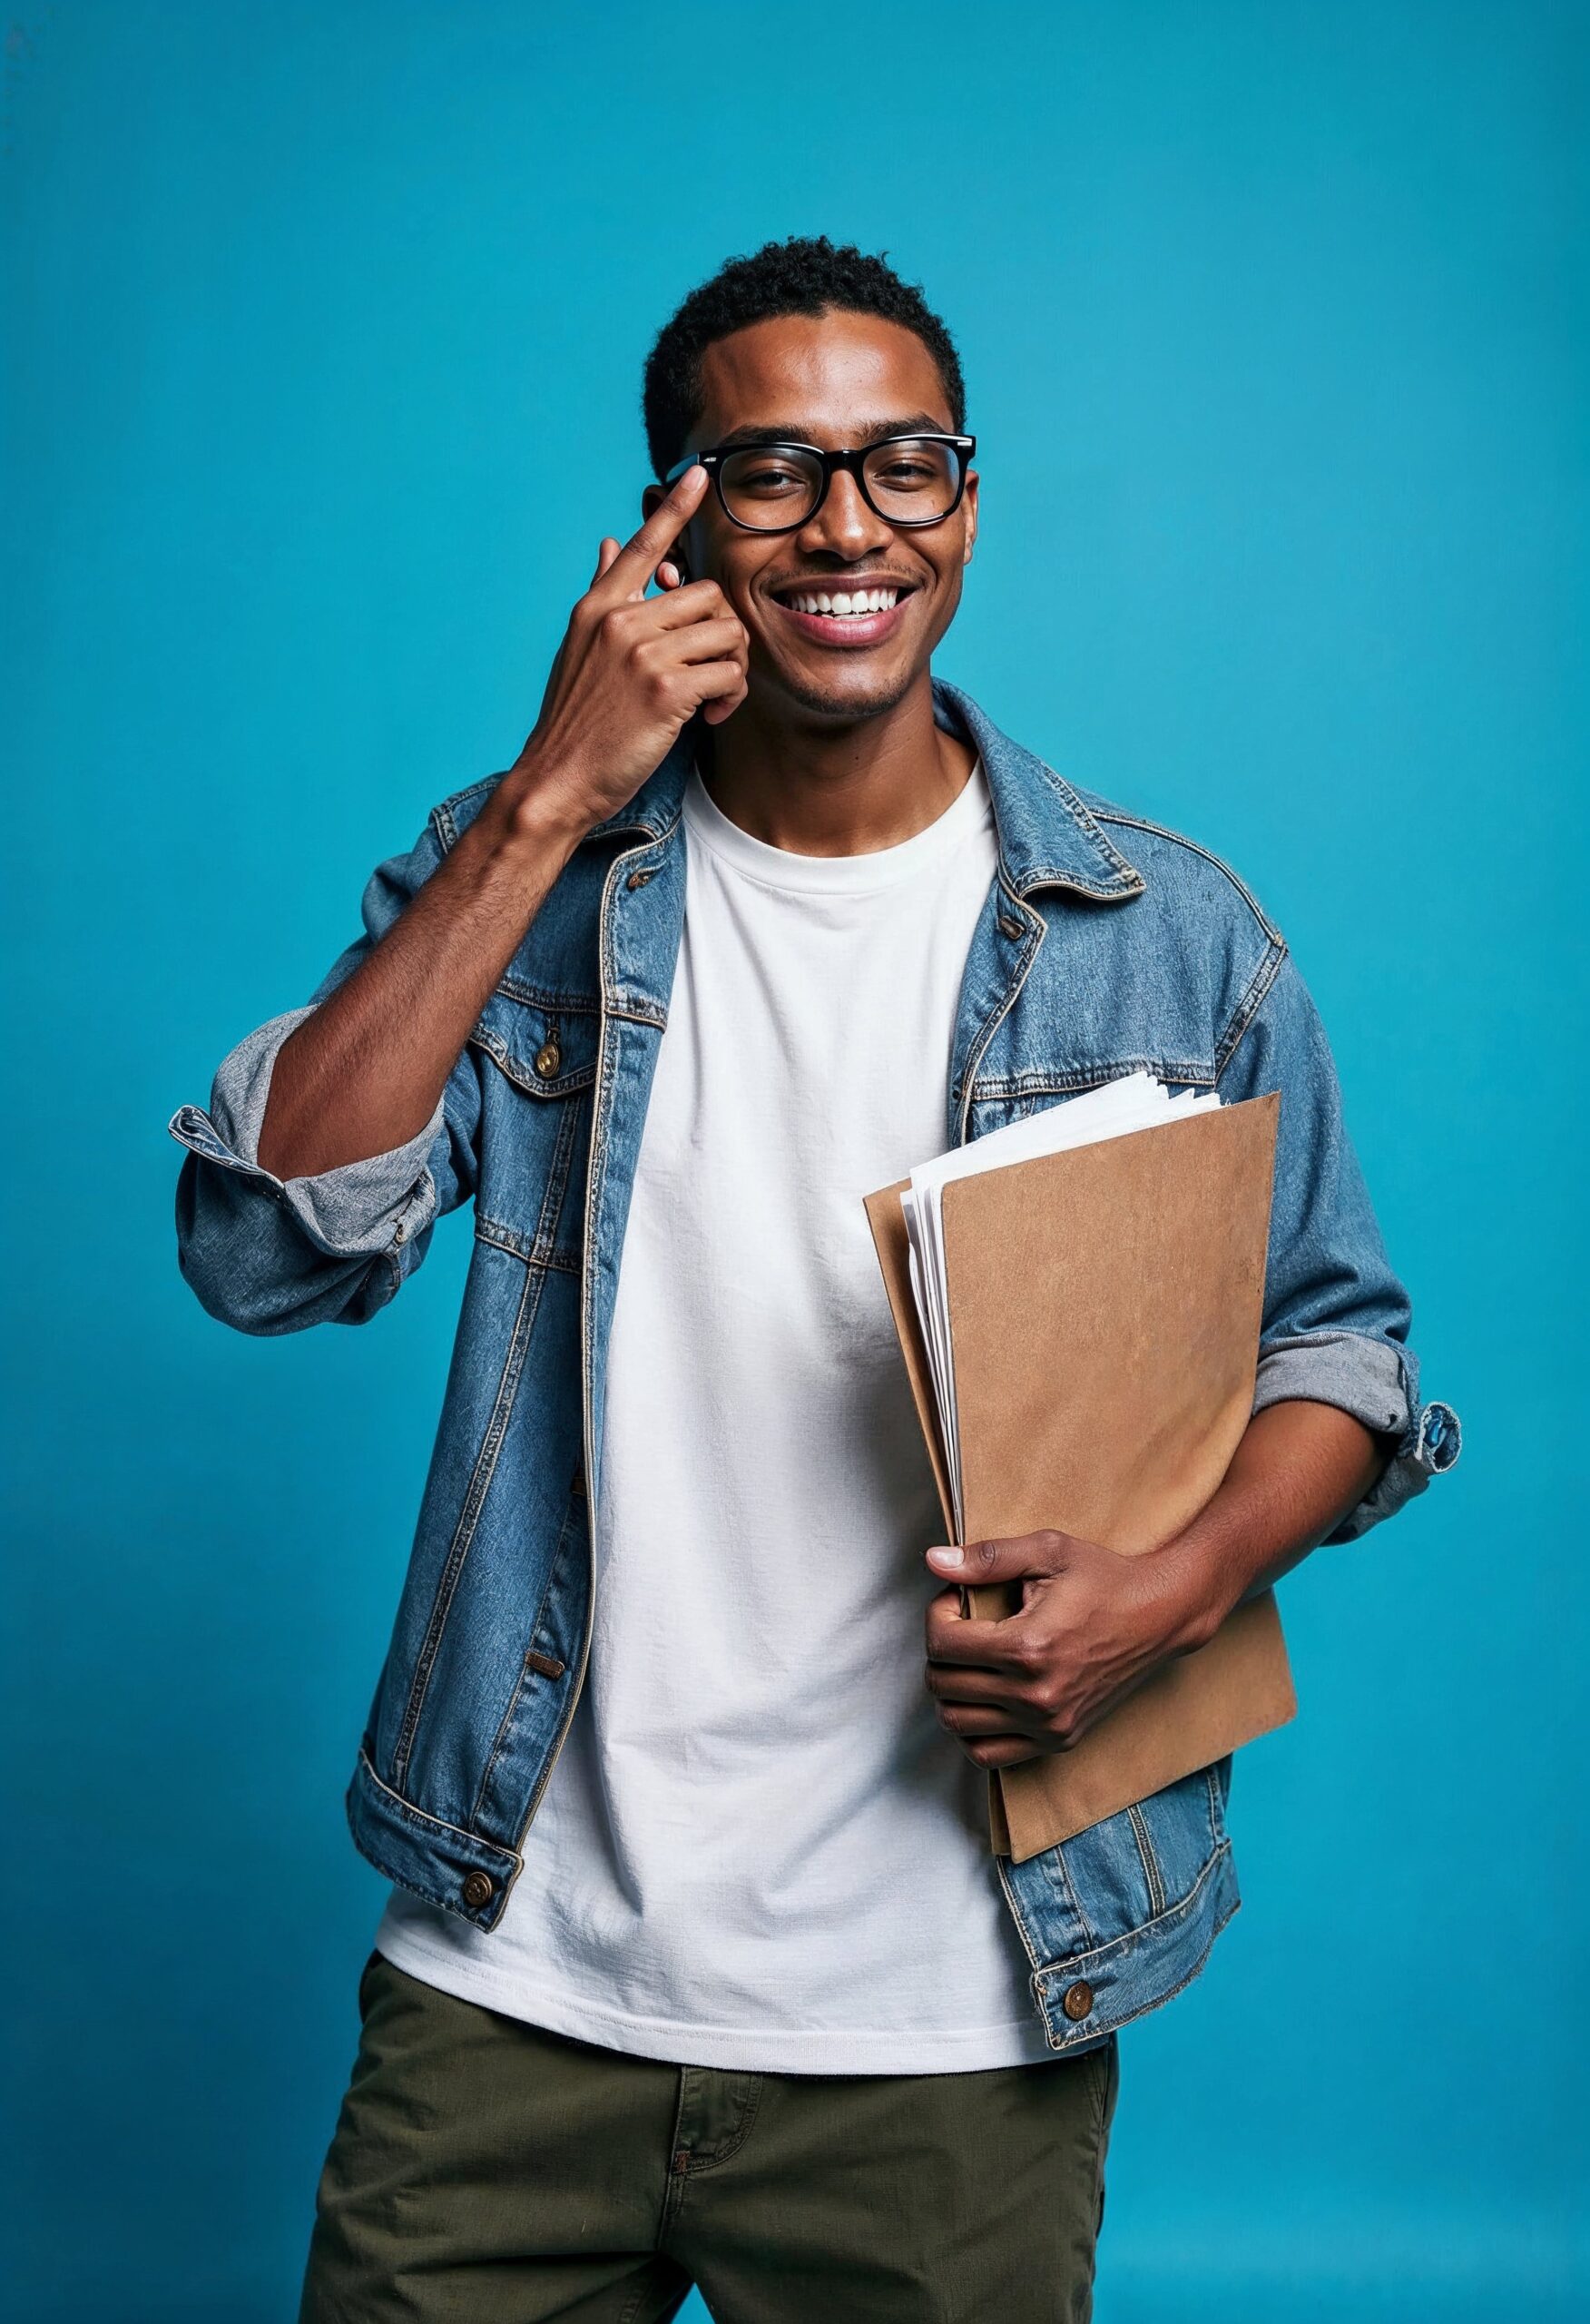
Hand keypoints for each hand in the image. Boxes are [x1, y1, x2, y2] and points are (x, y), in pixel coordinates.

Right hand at [506, 464, 748, 836]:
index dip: (675, 510)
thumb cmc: (573, 724)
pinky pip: (729, 674)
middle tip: (713, 674)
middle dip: (724, 636)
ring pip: (726, 633)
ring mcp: (642, 652)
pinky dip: (731, 699)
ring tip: (711, 700)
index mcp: (597, 608)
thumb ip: (602, 596)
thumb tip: (606, 543)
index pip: (642, 547)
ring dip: (732, 670)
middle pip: (709, 596)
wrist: (555, 781)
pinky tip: (710, 717)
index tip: (700, 477)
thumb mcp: (578, 651)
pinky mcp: (665, 689)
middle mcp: (619, 620)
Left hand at [921, 1529, 1213, 1768]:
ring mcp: (1048, 1724)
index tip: (956, 1600)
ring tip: (972, 1659)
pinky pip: (988, 1754)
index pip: (942, 1644)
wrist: (1161, 1615)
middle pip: (942, 1684)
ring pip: (957, 1723)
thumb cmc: (1105, 1579)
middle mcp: (1035, 1695)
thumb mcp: (1049, 1551)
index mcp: (1028, 1647)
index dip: (937, 1615)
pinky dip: (973, 1728)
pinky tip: (984, 1696)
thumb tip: (934, 1561)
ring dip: (951, 1689)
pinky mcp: (1059, 1739)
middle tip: (963, 1625)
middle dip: (940, 1649)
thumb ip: (988, 1558)